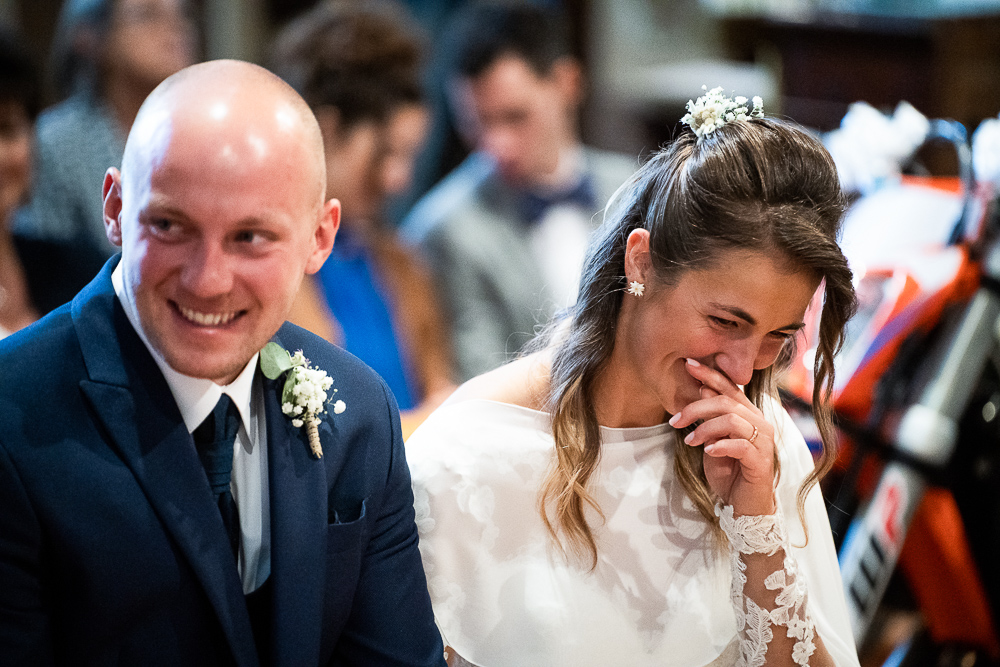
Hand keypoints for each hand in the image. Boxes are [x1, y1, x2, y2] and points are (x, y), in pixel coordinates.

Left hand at [668, 358, 775, 515]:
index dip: (710, 374)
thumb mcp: (713, 441)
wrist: (743, 505)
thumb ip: (710, 419)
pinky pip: (740, 445)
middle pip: (726, 402)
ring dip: (705, 428)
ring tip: (690, 441)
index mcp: (748, 414)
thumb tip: (700, 389)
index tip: (688, 364)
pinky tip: (708, 451)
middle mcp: (760, 423)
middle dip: (696, 407)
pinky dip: (720, 445)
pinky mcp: (761, 461)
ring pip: (732, 420)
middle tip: (675, 420)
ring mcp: (763, 441)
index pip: (730, 388)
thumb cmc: (728, 472)